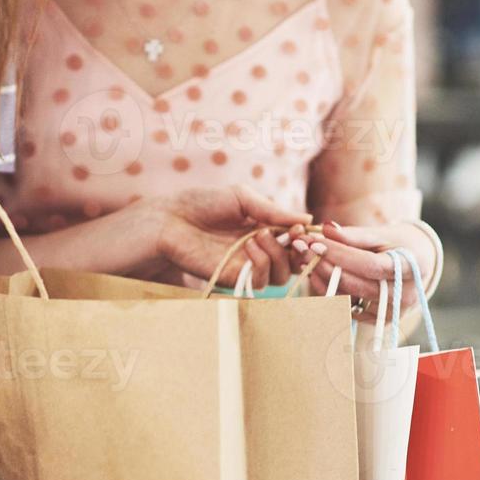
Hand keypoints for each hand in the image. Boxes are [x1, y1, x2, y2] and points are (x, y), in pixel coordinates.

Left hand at [135, 185, 311, 288]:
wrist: (171, 218)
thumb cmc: (203, 204)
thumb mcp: (243, 199)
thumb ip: (274, 211)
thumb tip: (307, 219)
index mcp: (262, 230)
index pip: (293, 243)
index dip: (303, 238)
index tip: (302, 227)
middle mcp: (257, 252)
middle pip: (292, 265)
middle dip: (299, 251)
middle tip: (293, 236)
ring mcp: (245, 267)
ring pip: (280, 276)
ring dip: (278, 254)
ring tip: (261, 234)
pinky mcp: (233, 279)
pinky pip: (260, 280)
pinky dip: (262, 262)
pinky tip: (250, 244)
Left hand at [290, 222, 436, 319]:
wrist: (416, 264)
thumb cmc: (397, 243)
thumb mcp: (380, 234)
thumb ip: (354, 234)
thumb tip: (326, 229)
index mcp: (413, 267)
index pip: (370, 264)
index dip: (340, 255)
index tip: (316, 241)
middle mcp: (405, 295)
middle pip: (357, 285)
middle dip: (326, 265)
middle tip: (303, 248)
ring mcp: (392, 312)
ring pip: (348, 299)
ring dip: (322, 279)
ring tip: (307, 259)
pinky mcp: (378, 321)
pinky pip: (347, 308)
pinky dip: (329, 291)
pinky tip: (316, 274)